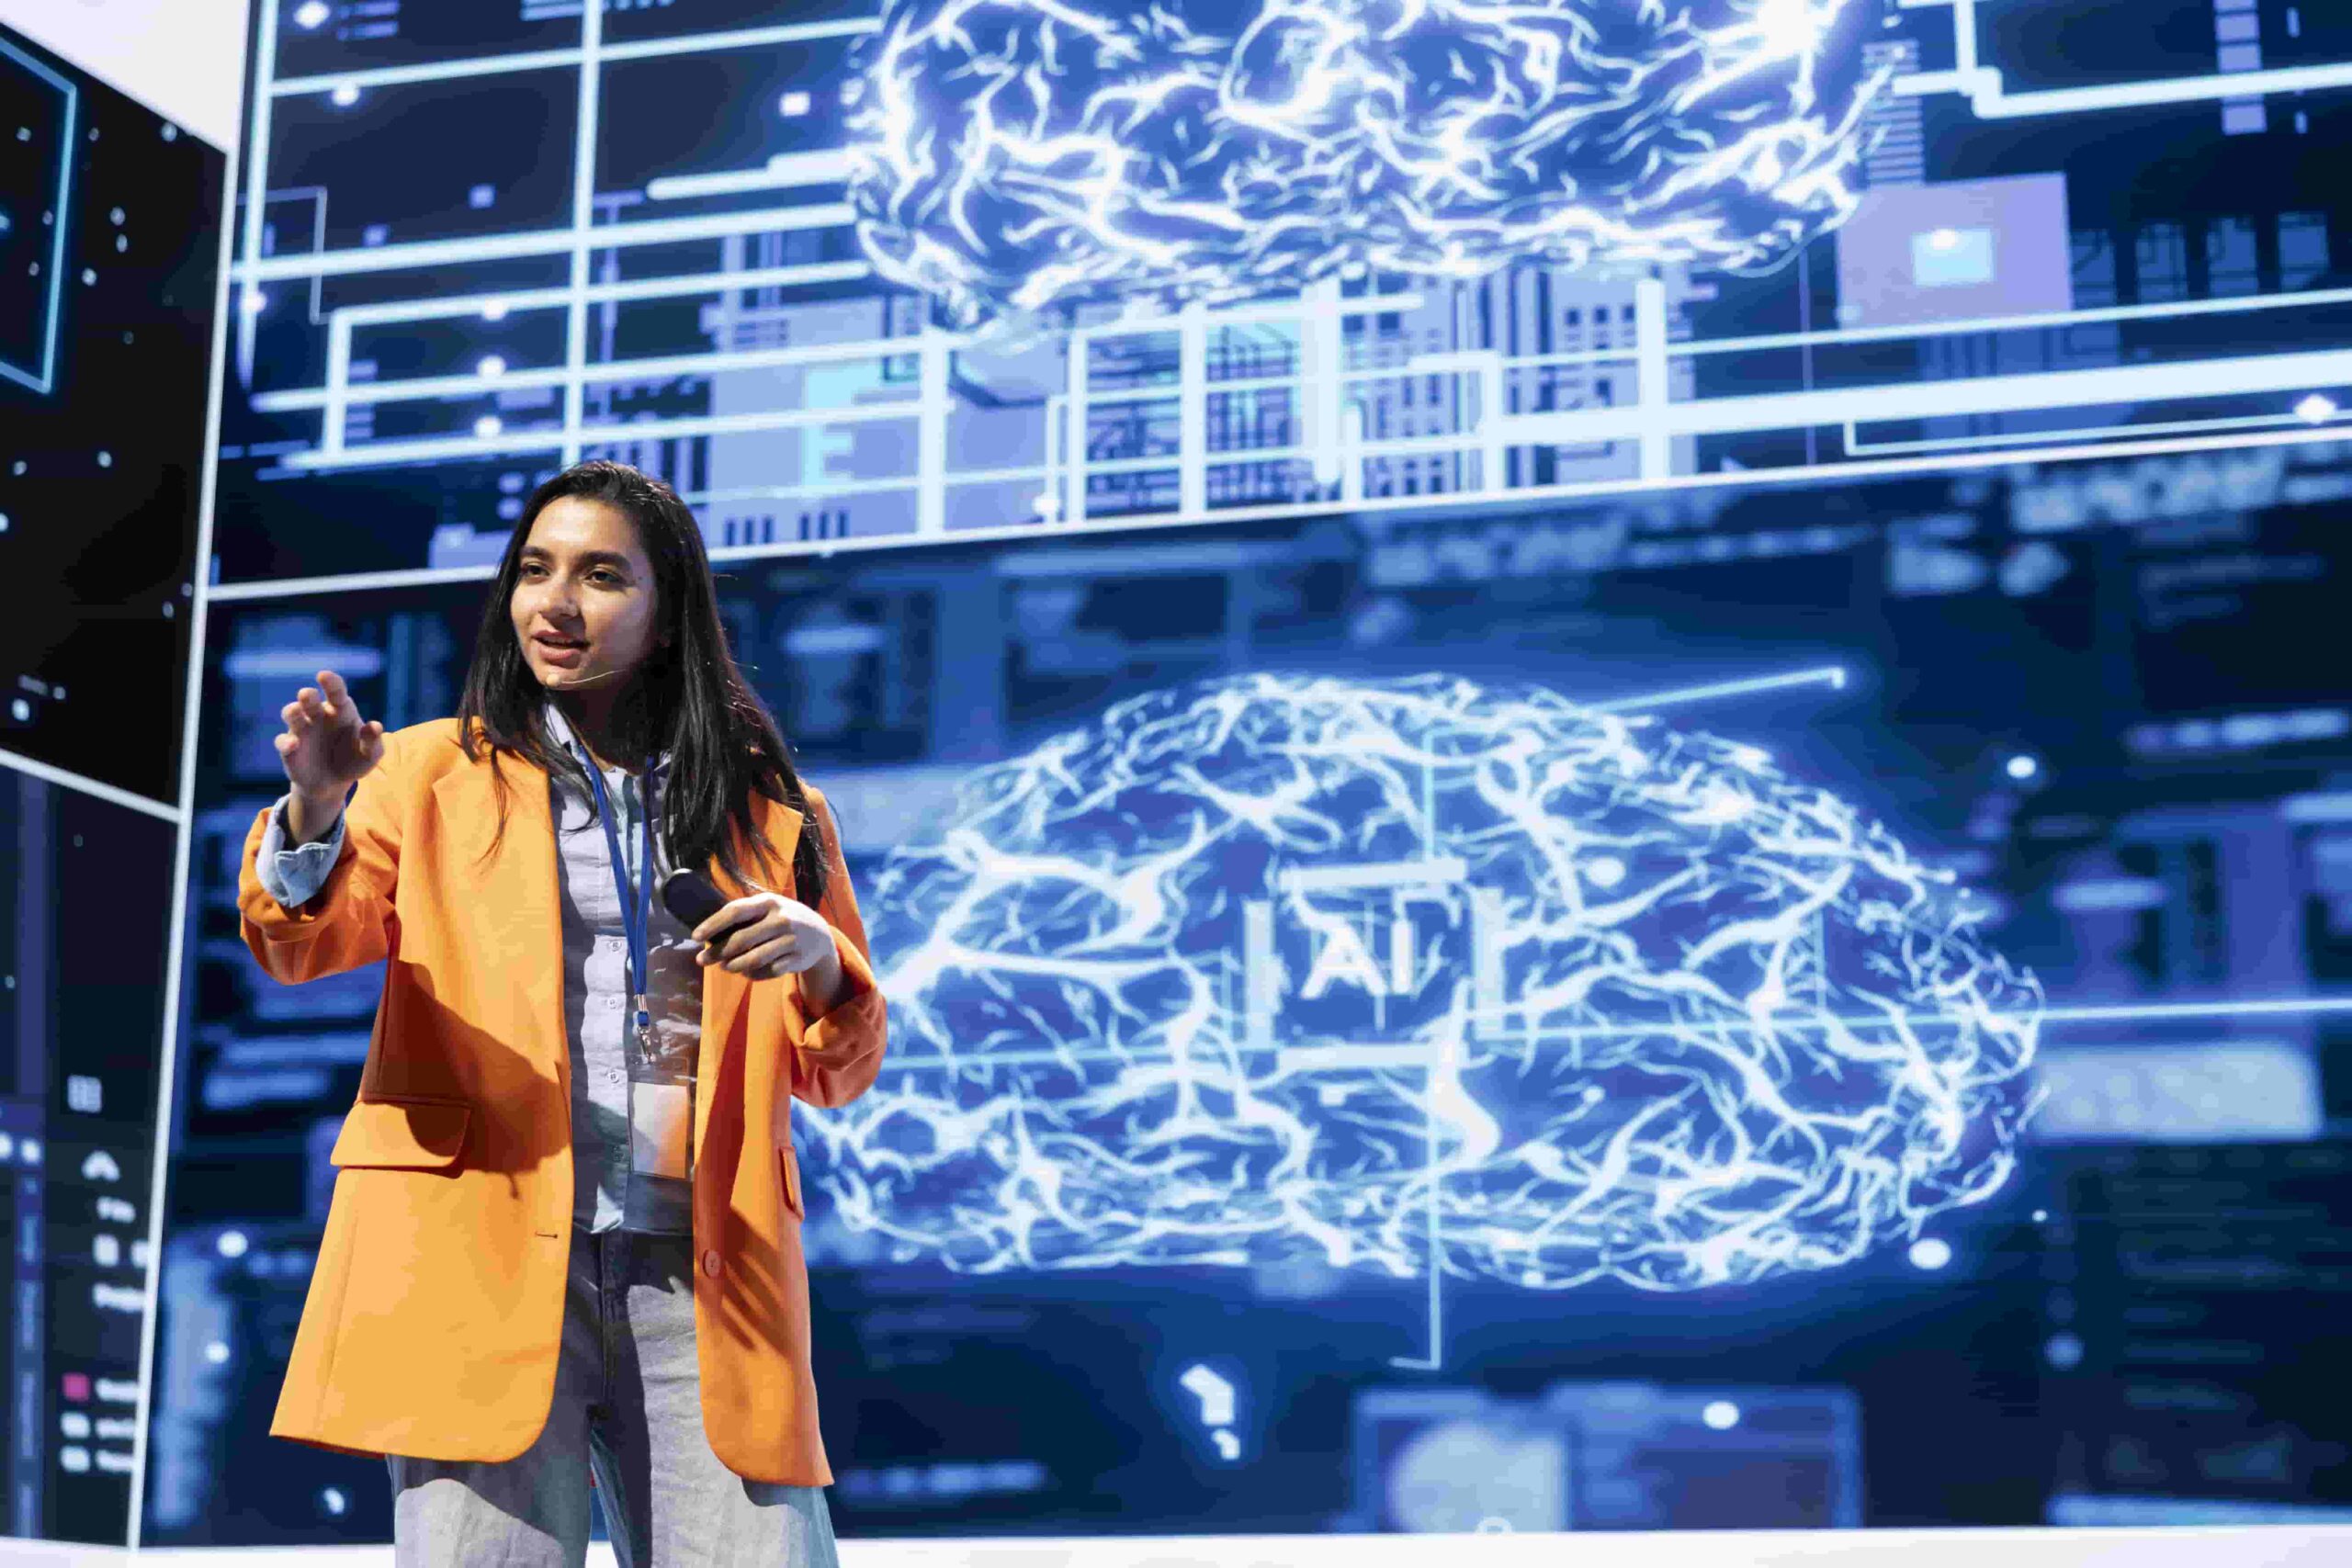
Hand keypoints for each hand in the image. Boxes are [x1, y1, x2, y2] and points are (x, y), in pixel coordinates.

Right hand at [276, 669, 383, 801]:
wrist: (332, 784)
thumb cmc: (354, 762)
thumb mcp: (370, 755)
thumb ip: (373, 741)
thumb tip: (376, 726)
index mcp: (341, 711)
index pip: (336, 692)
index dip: (330, 683)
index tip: (324, 675)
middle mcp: (318, 715)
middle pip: (310, 699)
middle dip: (308, 696)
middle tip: (308, 694)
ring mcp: (301, 730)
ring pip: (291, 714)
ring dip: (292, 712)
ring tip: (296, 711)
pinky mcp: (288, 748)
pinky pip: (283, 741)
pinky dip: (286, 742)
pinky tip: (293, 745)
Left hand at [692, 890, 839, 984]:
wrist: (820, 934)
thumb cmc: (782, 918)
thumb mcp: (769, 907)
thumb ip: (745, 913)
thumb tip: (709, 930)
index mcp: (769, 902)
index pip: (735, 911)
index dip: (713, 924)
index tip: (695, 936)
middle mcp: (781, 920)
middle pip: (741, 940)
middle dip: (717, 952)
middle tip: (702, 959)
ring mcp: (791, 941)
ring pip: (753, 959)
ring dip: (733, 966)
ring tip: (724, 967)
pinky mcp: (797, 960)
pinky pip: (768, 972)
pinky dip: (752, 974)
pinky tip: (745, 972)